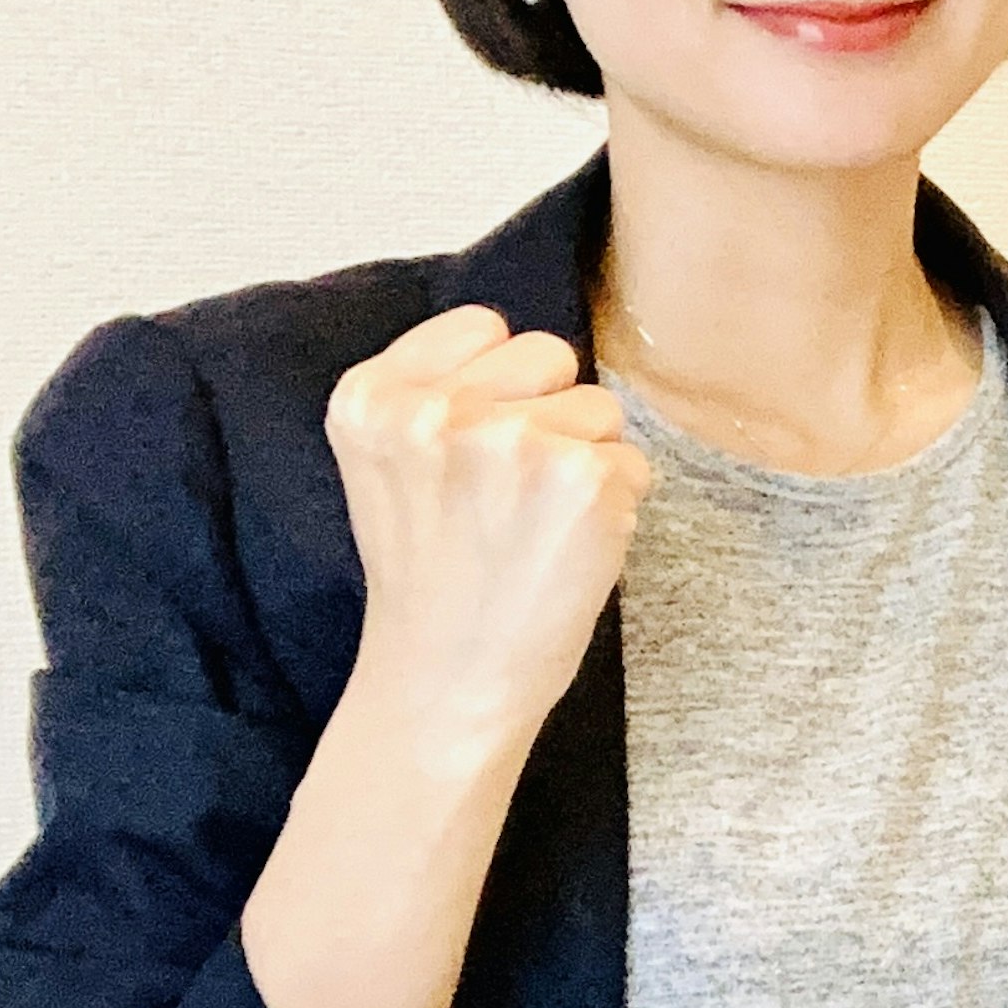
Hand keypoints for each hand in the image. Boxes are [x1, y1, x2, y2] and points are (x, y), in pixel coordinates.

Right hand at [322, 304, 652, 760]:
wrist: (447, 681)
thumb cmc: (432, 575)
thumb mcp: (389, 464)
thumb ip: (433, 391)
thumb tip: (518, 342)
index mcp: (373, 398)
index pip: (484, 326)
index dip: (498, 386)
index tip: (474, 450)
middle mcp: (436, 411)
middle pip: (550, 354)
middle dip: (549, 412)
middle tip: (512, 494)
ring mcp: (511, 442)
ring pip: (600, 408)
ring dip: (587, 461)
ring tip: (537, 525)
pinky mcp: (582, 479)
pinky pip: (635, 462)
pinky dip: (618, 505)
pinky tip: (568, 548)